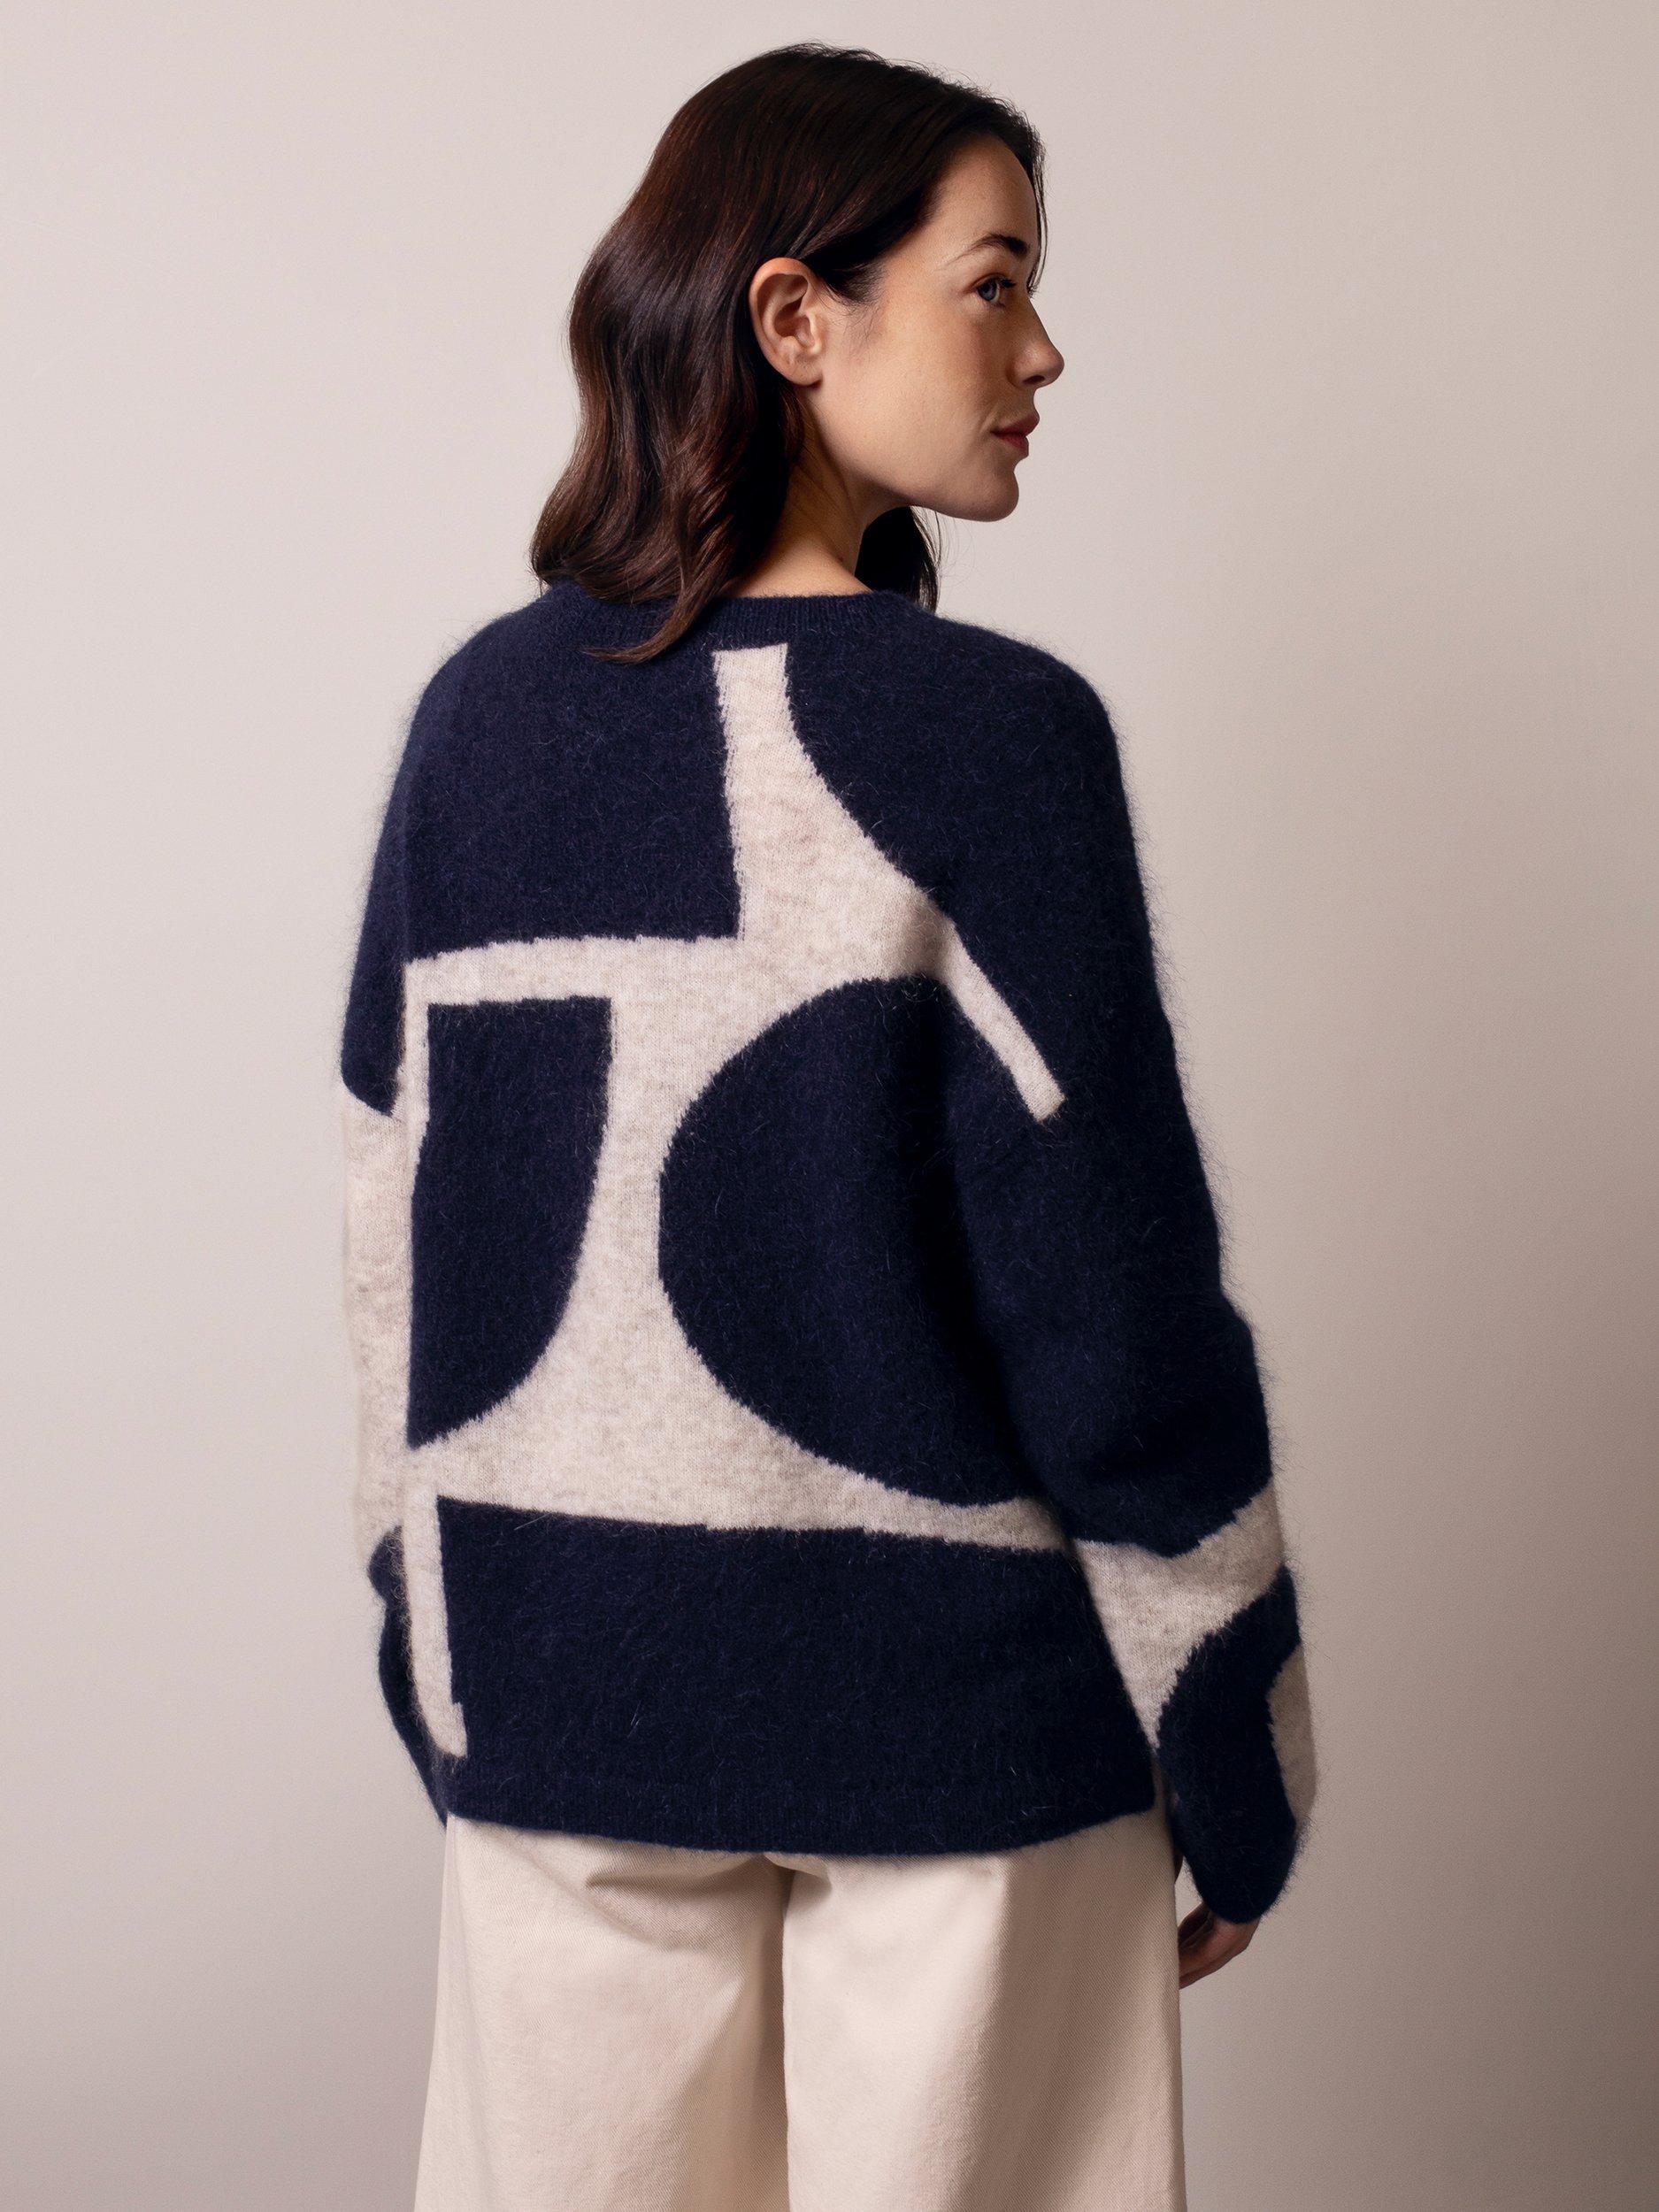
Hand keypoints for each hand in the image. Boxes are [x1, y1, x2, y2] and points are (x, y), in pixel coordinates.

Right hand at [1161, 1784, 1260, 1985]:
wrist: (1238, 1814)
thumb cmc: (1211, 1818)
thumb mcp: (1185, 1839)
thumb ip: (1171, 1852)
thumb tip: (1144, 1849)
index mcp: (1229, 1887)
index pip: (1206, 1921)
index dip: (1183, 1936)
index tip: (1165, 1945)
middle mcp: (1239, 1906)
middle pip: (1209, 1942)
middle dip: (1185, 1959)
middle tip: (1163, 1974)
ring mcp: (1242, 1916)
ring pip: (1212, 1953)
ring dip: (1189, 1969)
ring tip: (1165, 1982)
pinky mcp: (1239, 1922)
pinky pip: (1213, 1951)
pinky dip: (1193, 1962)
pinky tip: (1175, 1971)